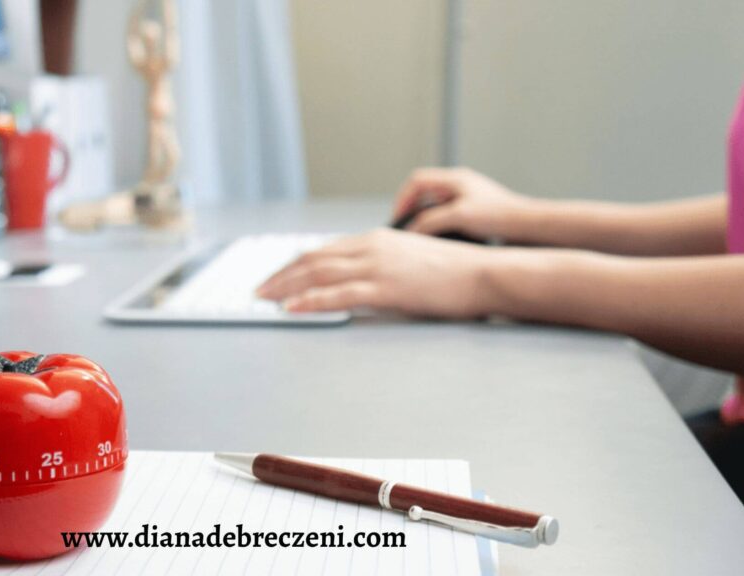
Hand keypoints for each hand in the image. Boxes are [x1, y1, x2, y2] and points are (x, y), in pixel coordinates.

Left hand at [256, 229, 491, 317]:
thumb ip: (383, 264)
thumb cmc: (454, 272)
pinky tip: (292, 308)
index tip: (276, 276)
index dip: (295, 264)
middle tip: (259, 289)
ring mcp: (378, 266)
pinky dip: (310, 301)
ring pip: (318, 274)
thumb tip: (360, 278)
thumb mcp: (411, 260)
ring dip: (286, 287)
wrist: (484, 274)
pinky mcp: (386, 287)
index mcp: (377, 238)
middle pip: (313, 259)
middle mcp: (372, 246)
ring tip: (265, 298)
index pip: (324, 250)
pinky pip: (338, 295)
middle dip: (281, 275)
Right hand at [393, 167, 539, 239]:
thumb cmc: (499, 216)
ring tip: (420, 237)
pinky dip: (438, 227)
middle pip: (423, 193)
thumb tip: (410, 231)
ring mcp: (467, 199)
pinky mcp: (474, 214)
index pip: (416, 181)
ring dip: (425, 220)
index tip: (398, 218)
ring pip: (435, 206)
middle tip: (405, 228)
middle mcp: (460, 186)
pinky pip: (447, 217)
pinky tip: (441, 242)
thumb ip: (430, 222)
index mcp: (455, 179)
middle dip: (411, 210)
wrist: (529, 227)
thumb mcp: (459, 216)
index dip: (402, 199)